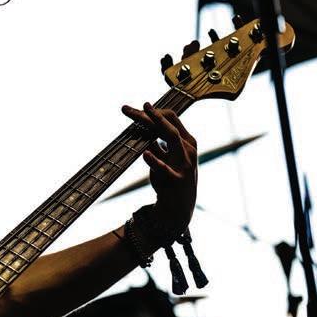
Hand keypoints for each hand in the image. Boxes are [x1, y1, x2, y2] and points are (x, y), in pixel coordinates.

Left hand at [121, 102, 197, 234]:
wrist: (179, 207)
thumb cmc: (170, 178)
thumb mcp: (165, 157)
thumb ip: (156, 141)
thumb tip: (142, 125)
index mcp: (187, 141)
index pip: (171, 119)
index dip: (152, 112)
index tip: (133, 110)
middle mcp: (189, 149)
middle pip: (169, 125)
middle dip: (149, 114)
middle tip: (127, 109)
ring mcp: (185, 164)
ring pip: (172, 138)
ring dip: (155, 125)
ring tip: (141, 117)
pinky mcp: (177, 179)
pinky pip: (165, 168)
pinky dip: (155, 160)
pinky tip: (145, 154)